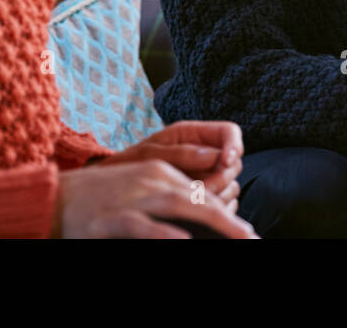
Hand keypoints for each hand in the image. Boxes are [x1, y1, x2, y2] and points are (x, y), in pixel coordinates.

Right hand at [55, 159, 256, 238]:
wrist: (52, 198)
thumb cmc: (98, 198)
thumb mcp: (138, 186)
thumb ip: (170, 193)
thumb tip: (202, 209)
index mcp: (159, 169)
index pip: (202, 188)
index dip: (227, 210)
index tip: (244, 230)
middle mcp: (151, 179)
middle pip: (200, 196)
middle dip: (229, 219)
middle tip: (252, 238)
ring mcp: (133, 197)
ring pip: (181, 204)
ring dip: (215, 221)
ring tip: (239, 237)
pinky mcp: (114, 217)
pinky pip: (145, 225)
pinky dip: (166, 233)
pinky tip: (185, 242)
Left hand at [103, 121, 243, 209]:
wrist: (111, 185)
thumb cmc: (127, 164)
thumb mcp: (149, 154)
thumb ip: (182, 153)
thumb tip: (215, 156)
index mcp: (193, 135)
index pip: (230, 132)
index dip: (234, 145)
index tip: (226, 160)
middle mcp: (204, 154)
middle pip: (234, 163)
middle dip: (223, 177)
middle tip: (202, 189)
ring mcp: (205, 177)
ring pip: (231, 186)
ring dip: (219, 197)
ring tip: (192, 203)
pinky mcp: (202, 199)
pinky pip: (222, 205)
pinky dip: (214, 211)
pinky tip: (195, 214)